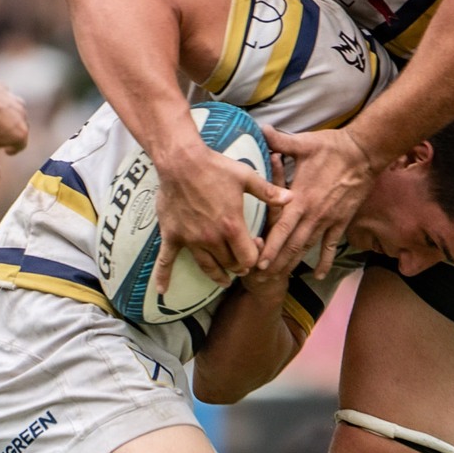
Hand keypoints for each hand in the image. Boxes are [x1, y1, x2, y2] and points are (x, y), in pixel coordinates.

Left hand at [0, 81, 29, 186]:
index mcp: (21, 134)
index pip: (20, 145)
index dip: (12, 150)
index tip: (4, 151)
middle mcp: (22, 116)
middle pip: (19, 127)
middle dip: (10, 133)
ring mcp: (13, 100)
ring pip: (13, 110)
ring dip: (6, 116)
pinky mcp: (2, 88)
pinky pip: (2, 96)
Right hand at [153, 139, 289, 289]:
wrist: (181, 161)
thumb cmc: (215, 167)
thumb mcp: (246, 177)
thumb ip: (269, 192)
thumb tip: (292, 198)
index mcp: (232, 226)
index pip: (248, 257)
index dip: (255, 258)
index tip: (255, 250)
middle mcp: (212, 238)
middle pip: (229, 264)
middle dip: (239, 265)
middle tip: (241, 262)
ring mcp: (191, 239)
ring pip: (207, 267)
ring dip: (218, 275)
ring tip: (224, 280)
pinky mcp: (172, 236)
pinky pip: (167, 260)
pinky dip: (163, 277)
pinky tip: (162, 291)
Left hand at [257, 126, 374, 278]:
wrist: (365, 153)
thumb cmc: (333, 147)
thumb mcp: (303, 143)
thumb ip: (279, 141)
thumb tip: (259, 129)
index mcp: (301, 198)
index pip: (281, 229)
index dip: (269, 247)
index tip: (257, 262)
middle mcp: (313, 214)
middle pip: (292, 245)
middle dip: (277, 263)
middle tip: (262, 279)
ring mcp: (328, 220)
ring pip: (308, 248)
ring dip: (294, 264)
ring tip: (280, 278)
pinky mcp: (342, 221)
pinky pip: (332, 246)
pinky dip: (325, 261)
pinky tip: (318, 275)